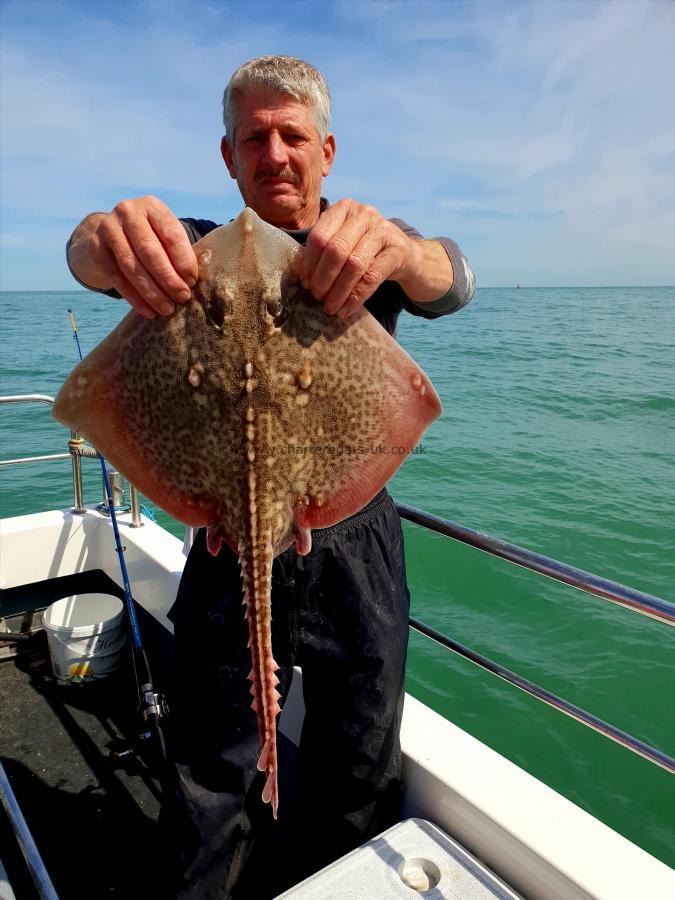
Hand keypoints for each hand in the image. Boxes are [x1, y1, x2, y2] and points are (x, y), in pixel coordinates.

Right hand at [69, 196, 197, 318]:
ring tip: (167, 309)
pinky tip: (148, 311)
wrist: (115, 229)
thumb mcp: (165, 233)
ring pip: (131, 265)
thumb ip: (178, 251)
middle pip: (149, 251)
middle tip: (182, 298)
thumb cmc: (152, 235)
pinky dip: (134, 297)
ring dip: (151, 292)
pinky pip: (116, 277)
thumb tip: (190, 283)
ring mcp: (108, 229)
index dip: (183, 260)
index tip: (192, 281)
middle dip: (168, 278)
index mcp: (151, 206)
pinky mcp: (96, 248)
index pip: (170, 234)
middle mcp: (127, 212)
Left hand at [297, 199, 421, 317]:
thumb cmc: (364, 248)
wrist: (403, 252)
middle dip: (323, 278)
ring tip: (330, 308)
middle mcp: (363, 214)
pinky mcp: (397, 250)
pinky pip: (372, 278)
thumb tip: (303, 279)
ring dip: (338, 291)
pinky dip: (356, 297)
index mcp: (344, 208)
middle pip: (336, 250)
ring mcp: (382, 230)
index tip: (305, 283)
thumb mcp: (344, 239)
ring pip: (354, 265)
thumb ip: (325, 249)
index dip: (309, 263)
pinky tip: (346, 309)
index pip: (319, 236)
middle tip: (316, 297)